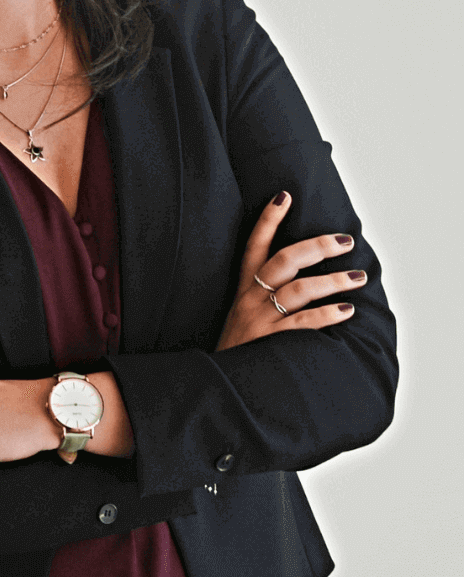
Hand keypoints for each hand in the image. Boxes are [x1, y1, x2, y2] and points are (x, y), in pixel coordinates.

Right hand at [216, 191, 363, 350]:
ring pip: (299, 289)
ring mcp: (261, 319)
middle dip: (317, 247)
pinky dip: (327, 314)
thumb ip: (264, 297)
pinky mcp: (271, 340)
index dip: (267, 220)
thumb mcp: (242, 316)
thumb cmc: (239, 348)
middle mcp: (251, 298)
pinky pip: (304, 322)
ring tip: (358, 278)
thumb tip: (302, 279)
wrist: (218, 381)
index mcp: (244, 289)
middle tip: (345, 240)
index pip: (254, 246)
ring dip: (333, 281)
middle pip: (284, 261)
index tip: (284, 196)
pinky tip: (347, 310)